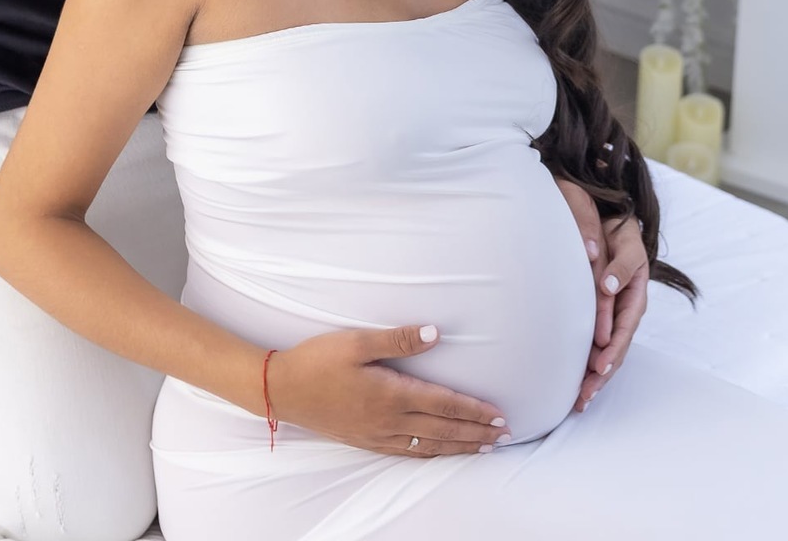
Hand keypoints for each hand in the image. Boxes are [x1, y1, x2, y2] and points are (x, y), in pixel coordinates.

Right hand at [267, 325, 510, 457]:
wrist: (283, 389)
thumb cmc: (318, 360)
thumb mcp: (357, 341)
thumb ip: (398, 339)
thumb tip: (436, 333)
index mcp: (390, 394)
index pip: (443, 403)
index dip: (473, 410)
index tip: (498, 414)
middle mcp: (389, 420)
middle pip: (442, 429)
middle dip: (475, 432)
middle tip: (504, 435)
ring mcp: (377, 435)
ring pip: (428, 445)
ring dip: (459, 446)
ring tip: (483, 447)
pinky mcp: (366, 440)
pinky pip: (407, 453)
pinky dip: (431, 454)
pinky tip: (439, 452)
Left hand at [553, 178, 649, 409]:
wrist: (608, 216)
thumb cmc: (617, 228)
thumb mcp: (625, 241)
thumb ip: (619, 263)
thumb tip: (608, 286)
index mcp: (634, 290)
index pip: (625, 326)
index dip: (613, 348)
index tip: (600, 366)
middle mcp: (625, 305)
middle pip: (616, 346)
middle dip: (603, 373)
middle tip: (586, 395)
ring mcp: (612, 311)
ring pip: (606, 349)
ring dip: (596, 376)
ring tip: (580, 399)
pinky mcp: (599, 312)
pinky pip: (597, 341)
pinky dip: (588, 362)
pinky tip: (577, 382)